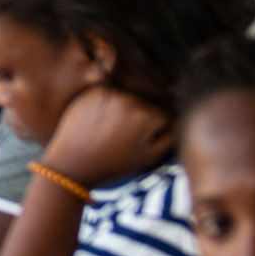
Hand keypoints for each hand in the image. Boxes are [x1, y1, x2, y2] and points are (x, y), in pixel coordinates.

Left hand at [41, 84, 173, 188]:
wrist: (72, 163)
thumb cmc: (113, 164)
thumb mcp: (149, 156)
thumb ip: (171, 136)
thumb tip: (182, 118)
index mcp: (146, 115)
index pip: (166, 116)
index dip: (157, 132)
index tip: (141, 143)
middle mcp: (129, 98)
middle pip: (149, 105)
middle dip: (144, 119)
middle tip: (125, 138)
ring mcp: (110, 93)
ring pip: (131, 99)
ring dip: (128, 111)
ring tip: (112, 131)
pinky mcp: (93, 92)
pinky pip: (112, 96)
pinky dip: (112, 106)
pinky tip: (102, 123)